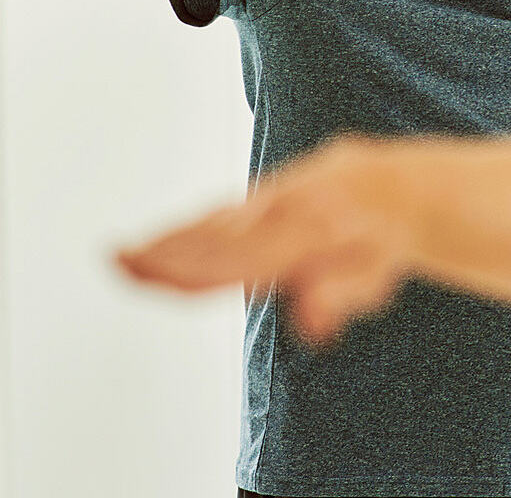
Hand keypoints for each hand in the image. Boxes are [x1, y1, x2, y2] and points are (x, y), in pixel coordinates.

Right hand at [118, 140, 409, 343]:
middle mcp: (284, 207)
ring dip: (168, 237)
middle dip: (163, 251)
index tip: (147, 273)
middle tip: (114, 262)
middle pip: (213, 235)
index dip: (187, 269)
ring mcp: (274, 196)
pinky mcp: (269, 192)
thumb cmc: (381, 239)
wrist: (396, 187)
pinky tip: (165, 237)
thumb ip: (340, 296)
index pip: (234, 258)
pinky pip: (223, 210)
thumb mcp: (374, 275)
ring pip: (212, 220)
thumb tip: (312, 323)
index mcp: (306, 230)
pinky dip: (190, 224)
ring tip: (123, 253)